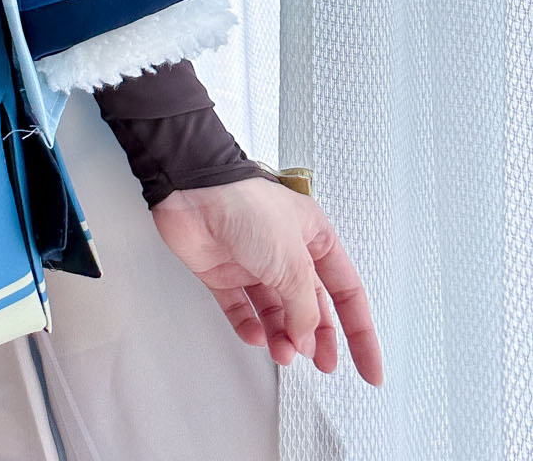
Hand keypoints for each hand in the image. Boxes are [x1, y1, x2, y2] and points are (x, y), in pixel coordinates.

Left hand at [152, 175, 382, 383]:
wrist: (192, 192)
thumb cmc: (245, 205)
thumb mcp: (293, 261)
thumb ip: (305, 307)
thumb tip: (306, 337)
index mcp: (313, 236)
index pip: (347, 291)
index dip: (360, 332)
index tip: (369, 368)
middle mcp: (284, 249)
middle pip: (311, 305)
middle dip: (317, 338)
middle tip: (321, 364)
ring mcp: (252, 261)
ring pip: (275, 311)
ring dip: (282, 336)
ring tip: (283, 352)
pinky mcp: (223, 271)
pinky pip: (241, 308)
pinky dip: (249, 326)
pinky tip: (256, 336)